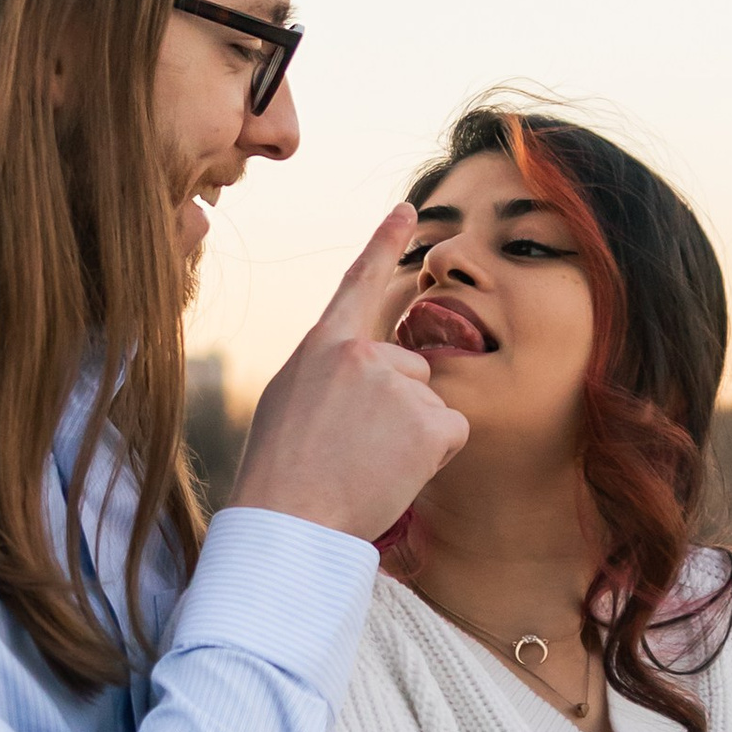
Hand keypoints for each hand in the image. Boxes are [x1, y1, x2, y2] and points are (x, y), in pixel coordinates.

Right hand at [230, 206, 470, 541]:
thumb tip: (361, 369)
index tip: (411, 210)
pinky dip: (433, 457)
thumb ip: (328, 372)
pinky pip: (452, 433)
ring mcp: (399, 386)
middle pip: (410, 370)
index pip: (359, 283)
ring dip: (411, 437)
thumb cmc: (279, 472)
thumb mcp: (288, 400)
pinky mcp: (429, 423)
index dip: (386, 243)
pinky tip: (393, 474)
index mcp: (323, 346)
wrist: (288, 521)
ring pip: (430, 405)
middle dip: (395, 408)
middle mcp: (364, 354)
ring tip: (365, 466)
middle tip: (352, 450)